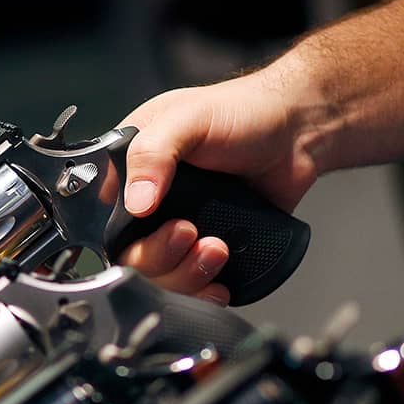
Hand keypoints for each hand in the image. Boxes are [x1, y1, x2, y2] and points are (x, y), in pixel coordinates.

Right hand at [115, 68, 323, 304]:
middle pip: (133, 258)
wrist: (298, 132)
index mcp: (130, 172)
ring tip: (217, 249)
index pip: (106, 221)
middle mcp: (149, 204)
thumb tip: (136, 203)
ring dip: (187, 274)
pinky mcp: (207, 246)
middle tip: (193, 234)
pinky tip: (218, 282)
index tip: (170, 225)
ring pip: (161, 277)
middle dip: (163, 258)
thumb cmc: (242, 112)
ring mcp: (177, 228)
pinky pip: (192, 284)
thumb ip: (152, 154)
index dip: (128, 236)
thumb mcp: (187, 118)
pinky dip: (203, 291)